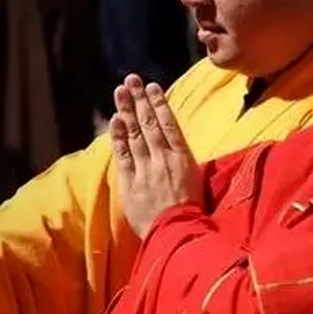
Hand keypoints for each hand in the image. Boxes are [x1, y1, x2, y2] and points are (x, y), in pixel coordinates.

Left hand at [109, 74, 202, 237]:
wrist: (178, 234)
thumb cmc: (192, 211)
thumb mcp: (197, 181)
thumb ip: (185, 161)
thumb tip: (177, 145)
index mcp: (183, 158)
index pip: (169, 124)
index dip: (159, 104)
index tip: (152, 87)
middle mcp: (163, 159)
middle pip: (149, 124)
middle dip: (140, 99)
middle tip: (131, 79)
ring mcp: (146, 170)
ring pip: (135, 134)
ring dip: (127, 110)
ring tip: (120, 91)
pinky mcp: (131, 183)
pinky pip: (124, 155)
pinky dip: (119, 137)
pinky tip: (115, 120)